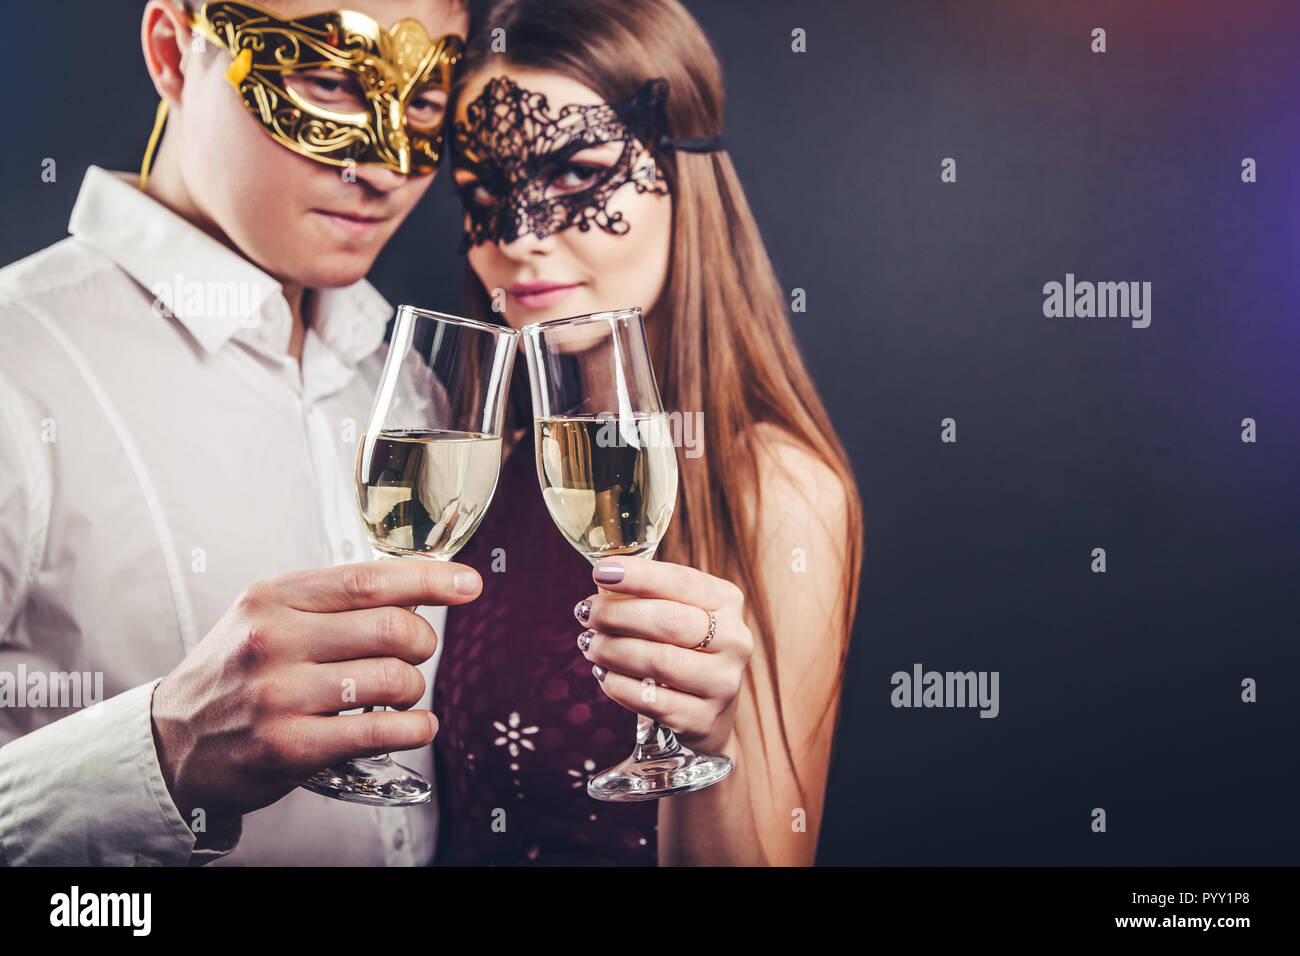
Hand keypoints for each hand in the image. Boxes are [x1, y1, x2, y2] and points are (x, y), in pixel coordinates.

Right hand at [151, 559, 481, 821]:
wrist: (171, 742)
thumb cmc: (235, 674)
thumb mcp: (267, 616)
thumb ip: (332, 601)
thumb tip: (416, 591)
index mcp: (273, 598)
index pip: (369, 579)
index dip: (430, 579)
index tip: (468, 583)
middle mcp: (273, 641)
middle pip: (393, 628)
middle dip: (424, 642)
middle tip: (417, 653)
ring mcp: (279, 695)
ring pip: (394, 680)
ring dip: (414, 688)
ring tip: (400, 694)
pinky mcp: (288, 747)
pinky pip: (380, 731)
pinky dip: (416, 728)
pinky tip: (415, 726)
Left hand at [574, 558, 752, 754]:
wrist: (709, 712)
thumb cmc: (682, 648)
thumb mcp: (675, 612)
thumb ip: (644, 593)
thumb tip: (603, 579)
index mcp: (726, 602)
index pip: (681, 581)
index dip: (639, 576)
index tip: (601, 572)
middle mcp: (734, 640)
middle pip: (668, 621)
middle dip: (617, 614)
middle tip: (586, 614)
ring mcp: (723, 682)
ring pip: (659, 661)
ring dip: (613, 650)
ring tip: (590, 645)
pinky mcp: (705, 719)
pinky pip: (652, 700)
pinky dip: (619, 686)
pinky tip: (604, 676)